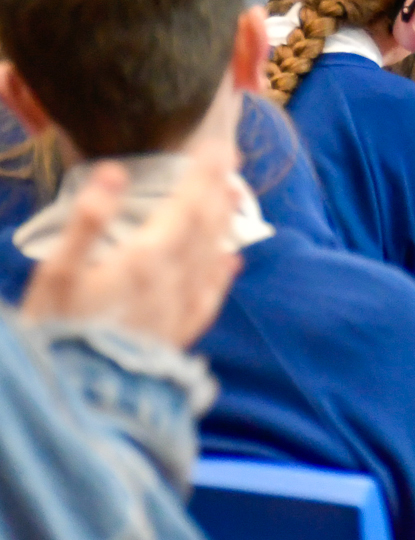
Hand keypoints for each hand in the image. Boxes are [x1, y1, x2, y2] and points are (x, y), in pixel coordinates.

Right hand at [21, 145, 244, 349]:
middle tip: (230, 158)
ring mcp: (182, 306)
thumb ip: (87, 221)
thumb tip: (113, 173)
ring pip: (213, 254)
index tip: (219, 142)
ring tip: (231, 195)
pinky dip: (223, 273)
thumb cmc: (58, 331)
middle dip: (219, 186)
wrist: (76, 397)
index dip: (206, 170)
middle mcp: (176, 278)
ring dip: (225, 220)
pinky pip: (210, 295)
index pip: (190, 201)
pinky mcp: (179, 333)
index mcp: (149, 256)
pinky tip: (231, 261)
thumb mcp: (58, 272)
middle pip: (208, 223)